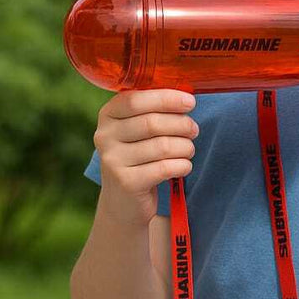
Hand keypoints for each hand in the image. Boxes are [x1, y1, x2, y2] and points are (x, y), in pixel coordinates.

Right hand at [93, 88, 198, 227]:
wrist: (123, 202)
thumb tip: (186, 96)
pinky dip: (183, 165)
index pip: (136, 100)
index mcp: (108, 115)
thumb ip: (153, 110)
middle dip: (182, 124)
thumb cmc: (140, 157)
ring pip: (162, 146)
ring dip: (185, 147)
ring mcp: (113, 160)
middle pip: (152, 122)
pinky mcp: (126, 182)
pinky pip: (165, 167)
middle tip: (194, 130)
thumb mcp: (138, 130)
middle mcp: (104, 136)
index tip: (190, 102)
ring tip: (189, 150)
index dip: (167, 98)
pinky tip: (184, 166)